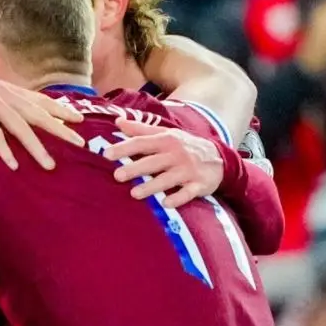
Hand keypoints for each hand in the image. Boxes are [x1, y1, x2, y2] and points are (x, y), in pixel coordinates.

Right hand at [0, 68, 84, 170]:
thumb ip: (1, 100)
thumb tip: (15, 112)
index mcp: (7, 89)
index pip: (40, 100)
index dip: (60, 110)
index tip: (79, 120)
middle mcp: (4, 94)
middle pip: (38, 114)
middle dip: (60, 129)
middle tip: (79, 143)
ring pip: (20, 127)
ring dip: (36, 147)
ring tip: (49, 165)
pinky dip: (4, 150)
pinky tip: (14, 165)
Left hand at [104, 118, 222, 207]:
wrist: (219, 158)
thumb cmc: (184, 146)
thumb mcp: (166, 133)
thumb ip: (141, 129)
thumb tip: (117, 121)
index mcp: (166, 140)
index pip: (142, 143)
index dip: (124, 148)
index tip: (106, 154)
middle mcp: (176, 154)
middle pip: (153, 162)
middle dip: (135, 168)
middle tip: (117, 175)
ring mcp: (188, 170)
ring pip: (168, 179)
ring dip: (152, 186)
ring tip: (134, 193)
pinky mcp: (199, 184)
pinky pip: (188, 193)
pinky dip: (178, 198)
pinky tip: (166, 203)